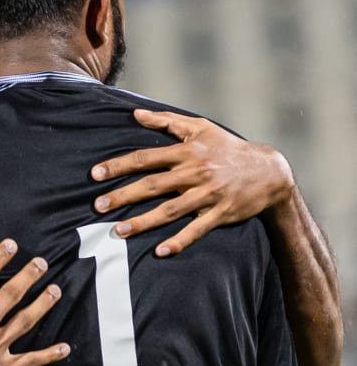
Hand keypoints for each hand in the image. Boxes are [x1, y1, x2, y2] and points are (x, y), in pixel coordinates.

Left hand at [89, 109, 294, 257]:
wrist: (270, 171)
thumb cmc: (228, 147)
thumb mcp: (200, 128)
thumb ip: (166, 121)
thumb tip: (135, 114)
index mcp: (187, 152)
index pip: (146, 158)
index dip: (119, 165)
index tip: (95, 174)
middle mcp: (195, 173)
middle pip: (153, 185)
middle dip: (123, 196)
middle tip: (97, 205)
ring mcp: (208, 195)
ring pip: (170, 210)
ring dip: (143, 222)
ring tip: (117, 231)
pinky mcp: (220, 214)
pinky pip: (197, 230)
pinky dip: (179, 241)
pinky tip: (160, 252)